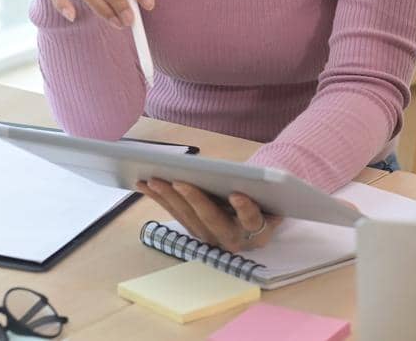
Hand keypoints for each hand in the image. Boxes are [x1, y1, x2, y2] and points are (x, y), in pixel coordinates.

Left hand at [136, 181, 280, 251]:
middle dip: (193, 199)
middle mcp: (232, 240)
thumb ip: (261, 190)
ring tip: (153, 179)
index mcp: (257, 230)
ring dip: (168, 198)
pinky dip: (160, 198)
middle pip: (212, 219)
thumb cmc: (266, 202)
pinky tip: (145, 184)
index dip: (244, 209)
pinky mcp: (194, 232)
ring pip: (188, 217)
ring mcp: (210, 238)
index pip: (251, 220)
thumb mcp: (271, 199)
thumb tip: (247, 175)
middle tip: (179, 181)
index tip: (236, 195)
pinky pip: (176, 214)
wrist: (259, 222)